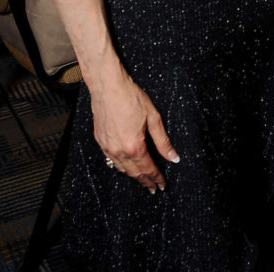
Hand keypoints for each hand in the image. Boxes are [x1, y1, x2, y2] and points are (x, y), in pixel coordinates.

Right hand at [90, 62, 178, 192]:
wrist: (108, 86)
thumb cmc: (130, 97)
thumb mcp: (153, 117)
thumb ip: (163, 141)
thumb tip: (173, 157)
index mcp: (134, 146)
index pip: (148, 169)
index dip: (156, 178)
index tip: (162, 185)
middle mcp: (118, 150)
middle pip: (134, 173)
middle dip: (145, 181)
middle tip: (154, 188)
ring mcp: (107, 147)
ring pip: (122, 169)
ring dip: (133, 175)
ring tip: (142, 179)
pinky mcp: (100, 141)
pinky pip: (111, 160)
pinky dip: (121, 166)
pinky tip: (126, 165)